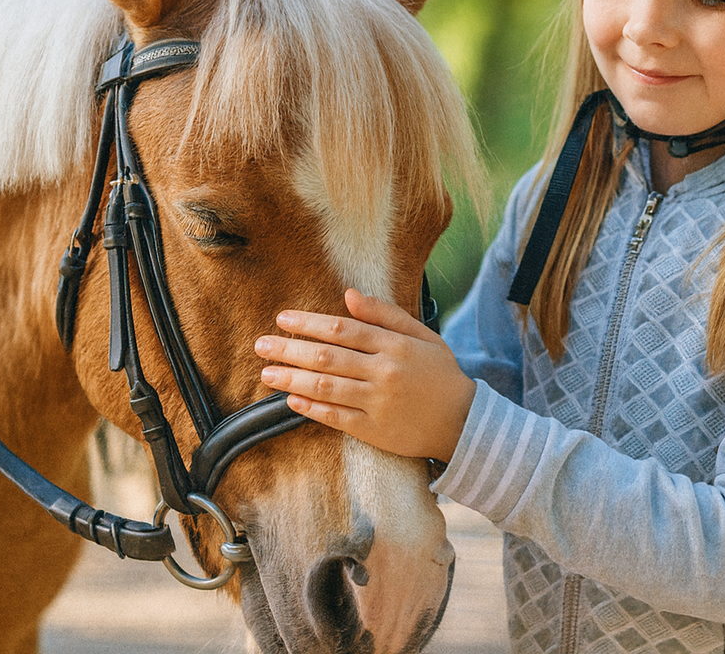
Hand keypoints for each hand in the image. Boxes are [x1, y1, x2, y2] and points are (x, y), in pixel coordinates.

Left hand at [255, 288, 476, 461]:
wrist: (463, 423)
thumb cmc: (440, 375)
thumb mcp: (422, 336)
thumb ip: (385, 314)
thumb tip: (349, 295)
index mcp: (394, 345)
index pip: (342, 329)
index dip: (309, 323)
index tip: (283, 318)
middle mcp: (383, 372)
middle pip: (327, 357)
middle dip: (289, 349)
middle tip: (261, 345)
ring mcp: (377, 403)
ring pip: (326, 387)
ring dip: (292, 378)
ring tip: (266, 373)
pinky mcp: (374, 430)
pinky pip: (336, 417)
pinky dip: (311, 408)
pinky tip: (290, 399)